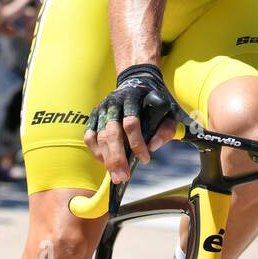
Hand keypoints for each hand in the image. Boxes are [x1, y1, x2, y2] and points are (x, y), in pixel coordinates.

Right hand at [84, 64, 187, 183]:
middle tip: (123, 177)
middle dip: (117, 157)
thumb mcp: (168, 111)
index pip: (131, 123)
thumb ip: (166, 129)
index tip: (145, 160)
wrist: (137, 81)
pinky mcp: (95, 115)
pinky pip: (90, 136)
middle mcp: (114, 102)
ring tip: (116, 176)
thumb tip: (153, 147)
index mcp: (134, 98)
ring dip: (107, 159)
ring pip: (100, 137)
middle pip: (112, 132)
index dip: (137, 143)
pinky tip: (105, 163)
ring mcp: (102, 109)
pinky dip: (96, 151)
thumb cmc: (154, 102)